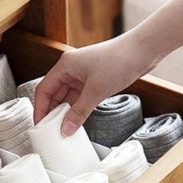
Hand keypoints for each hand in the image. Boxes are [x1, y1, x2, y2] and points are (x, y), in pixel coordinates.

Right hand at [34, 32, 156, 135]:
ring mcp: (81, 75)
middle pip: (53, 94)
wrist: (143, 51)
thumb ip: (79, 112)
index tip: (39, 126)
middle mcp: (70, 69)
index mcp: (65, 65)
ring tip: (63, 130)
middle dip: (52, 113)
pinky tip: (75, 121)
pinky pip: (78, 98)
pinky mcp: (92, 80)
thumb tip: (65, 129)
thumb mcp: (96, 91)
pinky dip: (76, 109)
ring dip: (65, 113)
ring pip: (66, 98)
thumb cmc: (120, 61)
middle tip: (50, 131)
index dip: (40, 109)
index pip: (44, 90)